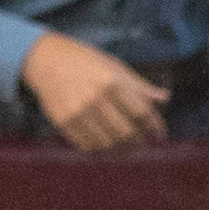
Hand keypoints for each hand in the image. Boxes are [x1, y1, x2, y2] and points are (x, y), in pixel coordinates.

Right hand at [21, 30, 170, 151]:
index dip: (155, 127)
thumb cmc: (83, 60)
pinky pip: (87, 145)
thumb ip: (138, 85)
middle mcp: (95, 98)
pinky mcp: (63, 122)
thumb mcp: (113, 65)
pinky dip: (100, 149)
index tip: (160, 135)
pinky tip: (106, 145)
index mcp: (111, 82)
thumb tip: (165, 98)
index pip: (141, 113)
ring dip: (121, 150)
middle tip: (144, 144)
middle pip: (126, 133)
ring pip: (107, 144)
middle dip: (140, 143)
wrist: (43, 59)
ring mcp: (78, 112)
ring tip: (127, 148)